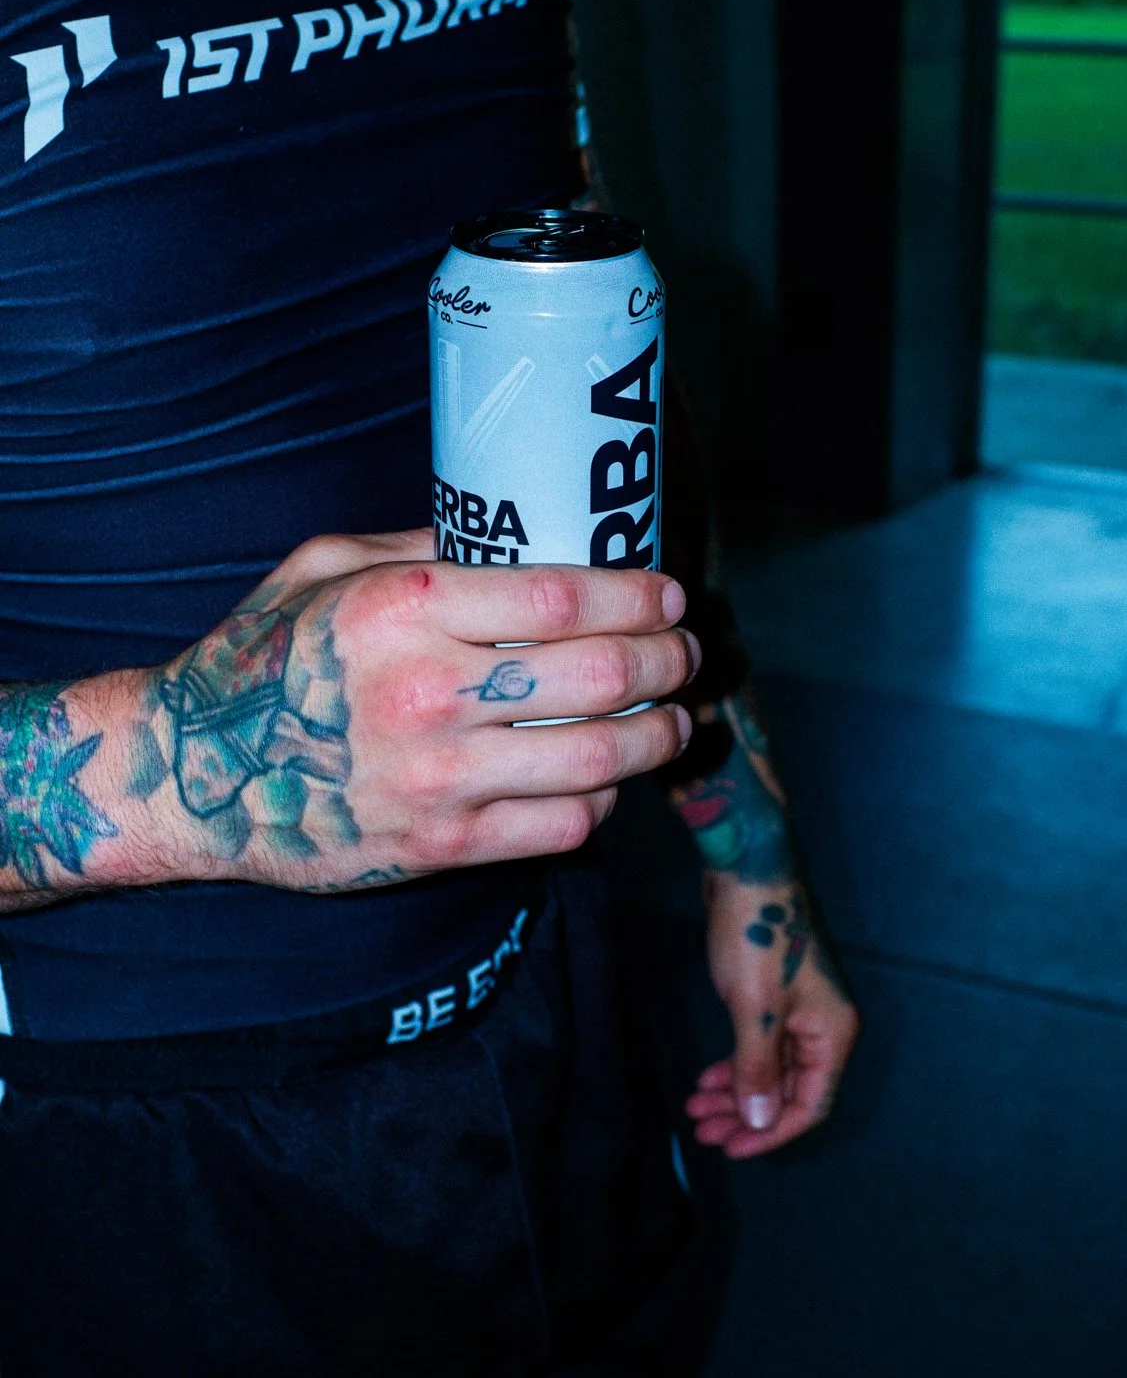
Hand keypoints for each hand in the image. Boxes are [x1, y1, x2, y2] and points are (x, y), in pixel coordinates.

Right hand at [2, 528, 697, 907]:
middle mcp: (429, 693)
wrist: (189, 775)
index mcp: (406, 609)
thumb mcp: (328, 566)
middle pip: (602, 677)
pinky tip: (607, 778)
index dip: (639, 597)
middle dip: (669, 662)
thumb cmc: (264, 657)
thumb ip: (426, 544)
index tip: (671, 595)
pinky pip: (563, 827)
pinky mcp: (442, 846)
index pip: (565, 598)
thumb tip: (525, 531)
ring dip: (658, 736)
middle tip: (687, 653)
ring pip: (601, 760)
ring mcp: (439, 778)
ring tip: (673, 717)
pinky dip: (603, 801)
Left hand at [685, 871, 859, 1158]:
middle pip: (790, 1091)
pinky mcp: (778, 995)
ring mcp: (801, 1009)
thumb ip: (758, 1069)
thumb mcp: (754, 1010)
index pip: (811, 1105)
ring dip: (736, 1091)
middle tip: (703, 1130)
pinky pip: (761, 1045)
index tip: (730, 1147)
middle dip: (746, 1114)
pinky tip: (708, 1077)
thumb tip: (759, 1120)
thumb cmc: (757, 936)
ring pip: (772, 1069)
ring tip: (696, 1107)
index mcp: (832, 1034)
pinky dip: (737, 1064)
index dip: (771, 1133)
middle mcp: (824, 1026)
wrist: (748, 870)